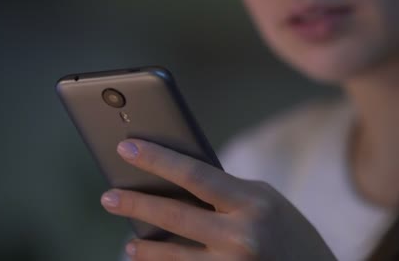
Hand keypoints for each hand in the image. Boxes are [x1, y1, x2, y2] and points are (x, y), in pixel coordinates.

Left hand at [100, 138, 336, 260]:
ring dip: (144, 246)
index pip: (194, 173)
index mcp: (253, 201)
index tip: (126, 148)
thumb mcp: (265, 201)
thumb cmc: (290, 232)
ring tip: (129, 239)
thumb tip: (175, 182)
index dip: (157, 159)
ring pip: (172, 256)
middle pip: (174, 215)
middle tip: (108, 196)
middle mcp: (242, 235)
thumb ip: (225, 193)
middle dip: (135, 203)